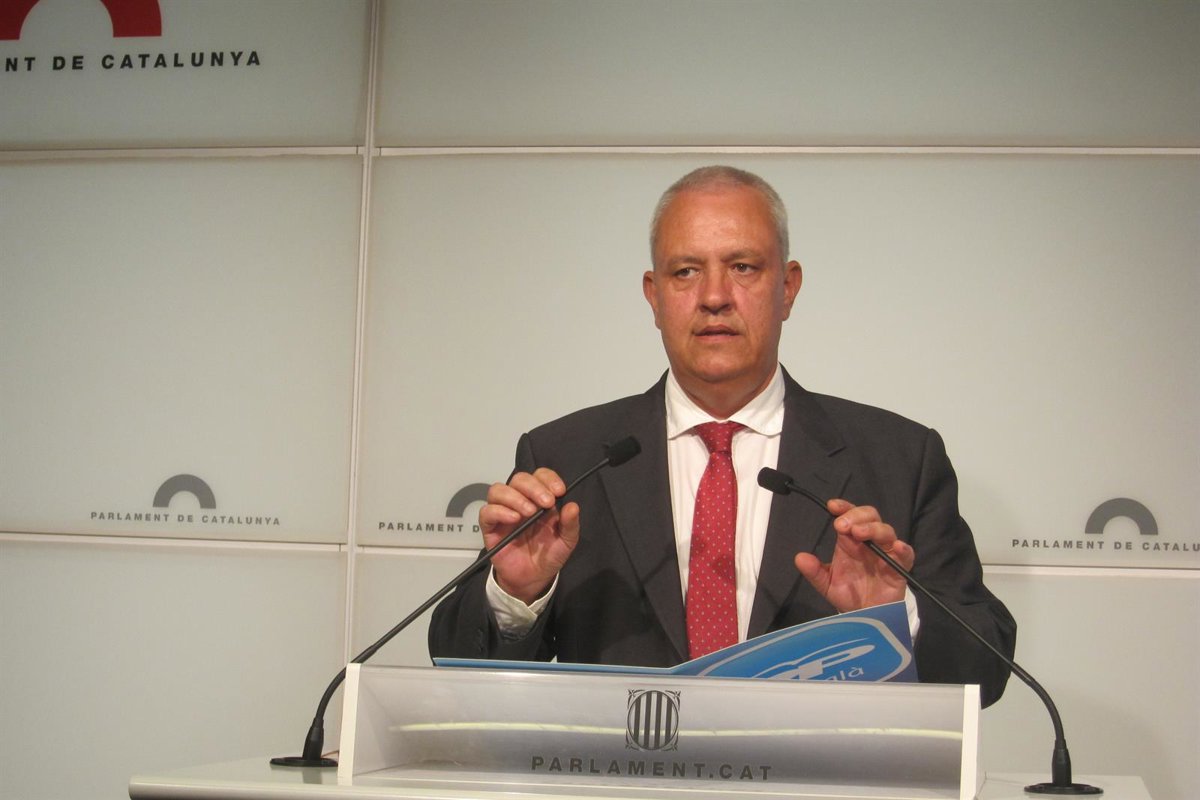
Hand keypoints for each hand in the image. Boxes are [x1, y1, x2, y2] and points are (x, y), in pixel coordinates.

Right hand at [479, 468, 579, 603]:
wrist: (532, 580)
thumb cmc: (548, 556)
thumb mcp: (567, 541)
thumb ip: (570, 524)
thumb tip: (572, 506)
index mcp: (540, 500)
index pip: (540, 476)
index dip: (548, 478)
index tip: (559, 490)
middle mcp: (520, 501)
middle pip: (519, 479)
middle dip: (533, 487)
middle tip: (546, 503)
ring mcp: (503, 513)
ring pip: (498, 490)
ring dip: (515, 497)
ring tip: (529, 513)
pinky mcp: (490, 528)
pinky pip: (487, 512)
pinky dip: (499, 511)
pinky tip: (514, 519)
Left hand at [793, 499, 911, 612]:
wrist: (865, 615)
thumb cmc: (849, 594)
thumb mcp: (827, 583)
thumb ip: (814, 571)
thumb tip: (799, 558)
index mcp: (850, 541)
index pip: (850, 516)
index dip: (843, 507)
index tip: (832, 506)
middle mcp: (869, 543)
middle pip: (870, 517)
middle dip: (857, 515)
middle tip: (842, 525)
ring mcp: (886, 554)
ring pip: (886, 531)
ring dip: (873, 528)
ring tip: (859, 533)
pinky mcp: (900, 568)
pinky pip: (906, 555)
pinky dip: (903, 549)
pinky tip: (896, 547)